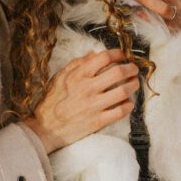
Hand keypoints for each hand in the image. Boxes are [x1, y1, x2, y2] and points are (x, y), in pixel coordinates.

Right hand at [24, 49, 138, 153]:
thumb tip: (94, 54)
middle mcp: (87, 88)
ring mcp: (94, 105)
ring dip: (133, 85)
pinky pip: (120, 111)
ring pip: (123, 91)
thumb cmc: (52, 100)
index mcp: (78, 75)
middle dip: (130, 68)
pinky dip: (128, 105)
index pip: (104, 58)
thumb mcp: (60, 77)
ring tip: (134, 83)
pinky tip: (128, 102)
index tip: (123, 55)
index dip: (118, 54)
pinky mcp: (97, 121)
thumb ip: (77, 64)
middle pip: (118, 72)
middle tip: (133, 69)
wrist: (46, 127)